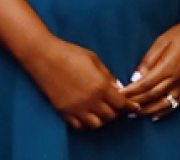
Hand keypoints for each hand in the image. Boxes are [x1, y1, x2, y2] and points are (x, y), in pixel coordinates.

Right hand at [23, 36, 137, 128]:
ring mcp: (76, 108)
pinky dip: (87, 123)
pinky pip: (80, 125)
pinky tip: (89, 115)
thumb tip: (118, 88)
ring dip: (103, 119)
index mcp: (101, 86)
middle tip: (119, 107)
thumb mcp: (95, 60)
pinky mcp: (64, 112)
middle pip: (111, 116)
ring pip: (96, 124)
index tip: (134, 107)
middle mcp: (90, 100)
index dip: (129, 106)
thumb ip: (108, 76)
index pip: (121, 104)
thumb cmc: (71, 54)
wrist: (45, 57)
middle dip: (118, 112)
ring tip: (104, 111)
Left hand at [122, 20, 179, 119]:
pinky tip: (155, 115)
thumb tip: (136, 79)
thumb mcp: (160, 42)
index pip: (145, 85)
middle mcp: (177, 79)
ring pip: (163, 104)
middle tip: (123, 106)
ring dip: (148, 110)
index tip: (119, 95)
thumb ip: (148, 61)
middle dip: (136, 102)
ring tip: (135, 114)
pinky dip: (164, 112)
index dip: (131, 92)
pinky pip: (176, 104)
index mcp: (168, 66)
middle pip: (152, 96)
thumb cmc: (179, 34)